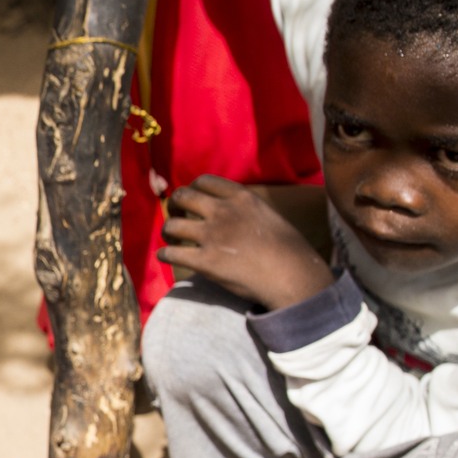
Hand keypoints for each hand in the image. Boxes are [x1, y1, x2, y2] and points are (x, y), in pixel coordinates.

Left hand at [158, 175, 334, 309]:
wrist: (293, 276)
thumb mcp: (268, 215)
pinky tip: (166, 256)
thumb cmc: (288, 249)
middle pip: (182, 197)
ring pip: (171, 225)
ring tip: (172, 239)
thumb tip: (226, 211)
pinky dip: (164, 254)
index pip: (204, 181)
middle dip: (174, 206)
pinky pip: (170, 253)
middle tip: (176, 217)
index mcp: (241, 197)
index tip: (190, 200)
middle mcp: (223, 212)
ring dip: (168, 232)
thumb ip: (244, 209)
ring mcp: (212, 236)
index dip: (192, 190)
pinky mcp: (205, 261)